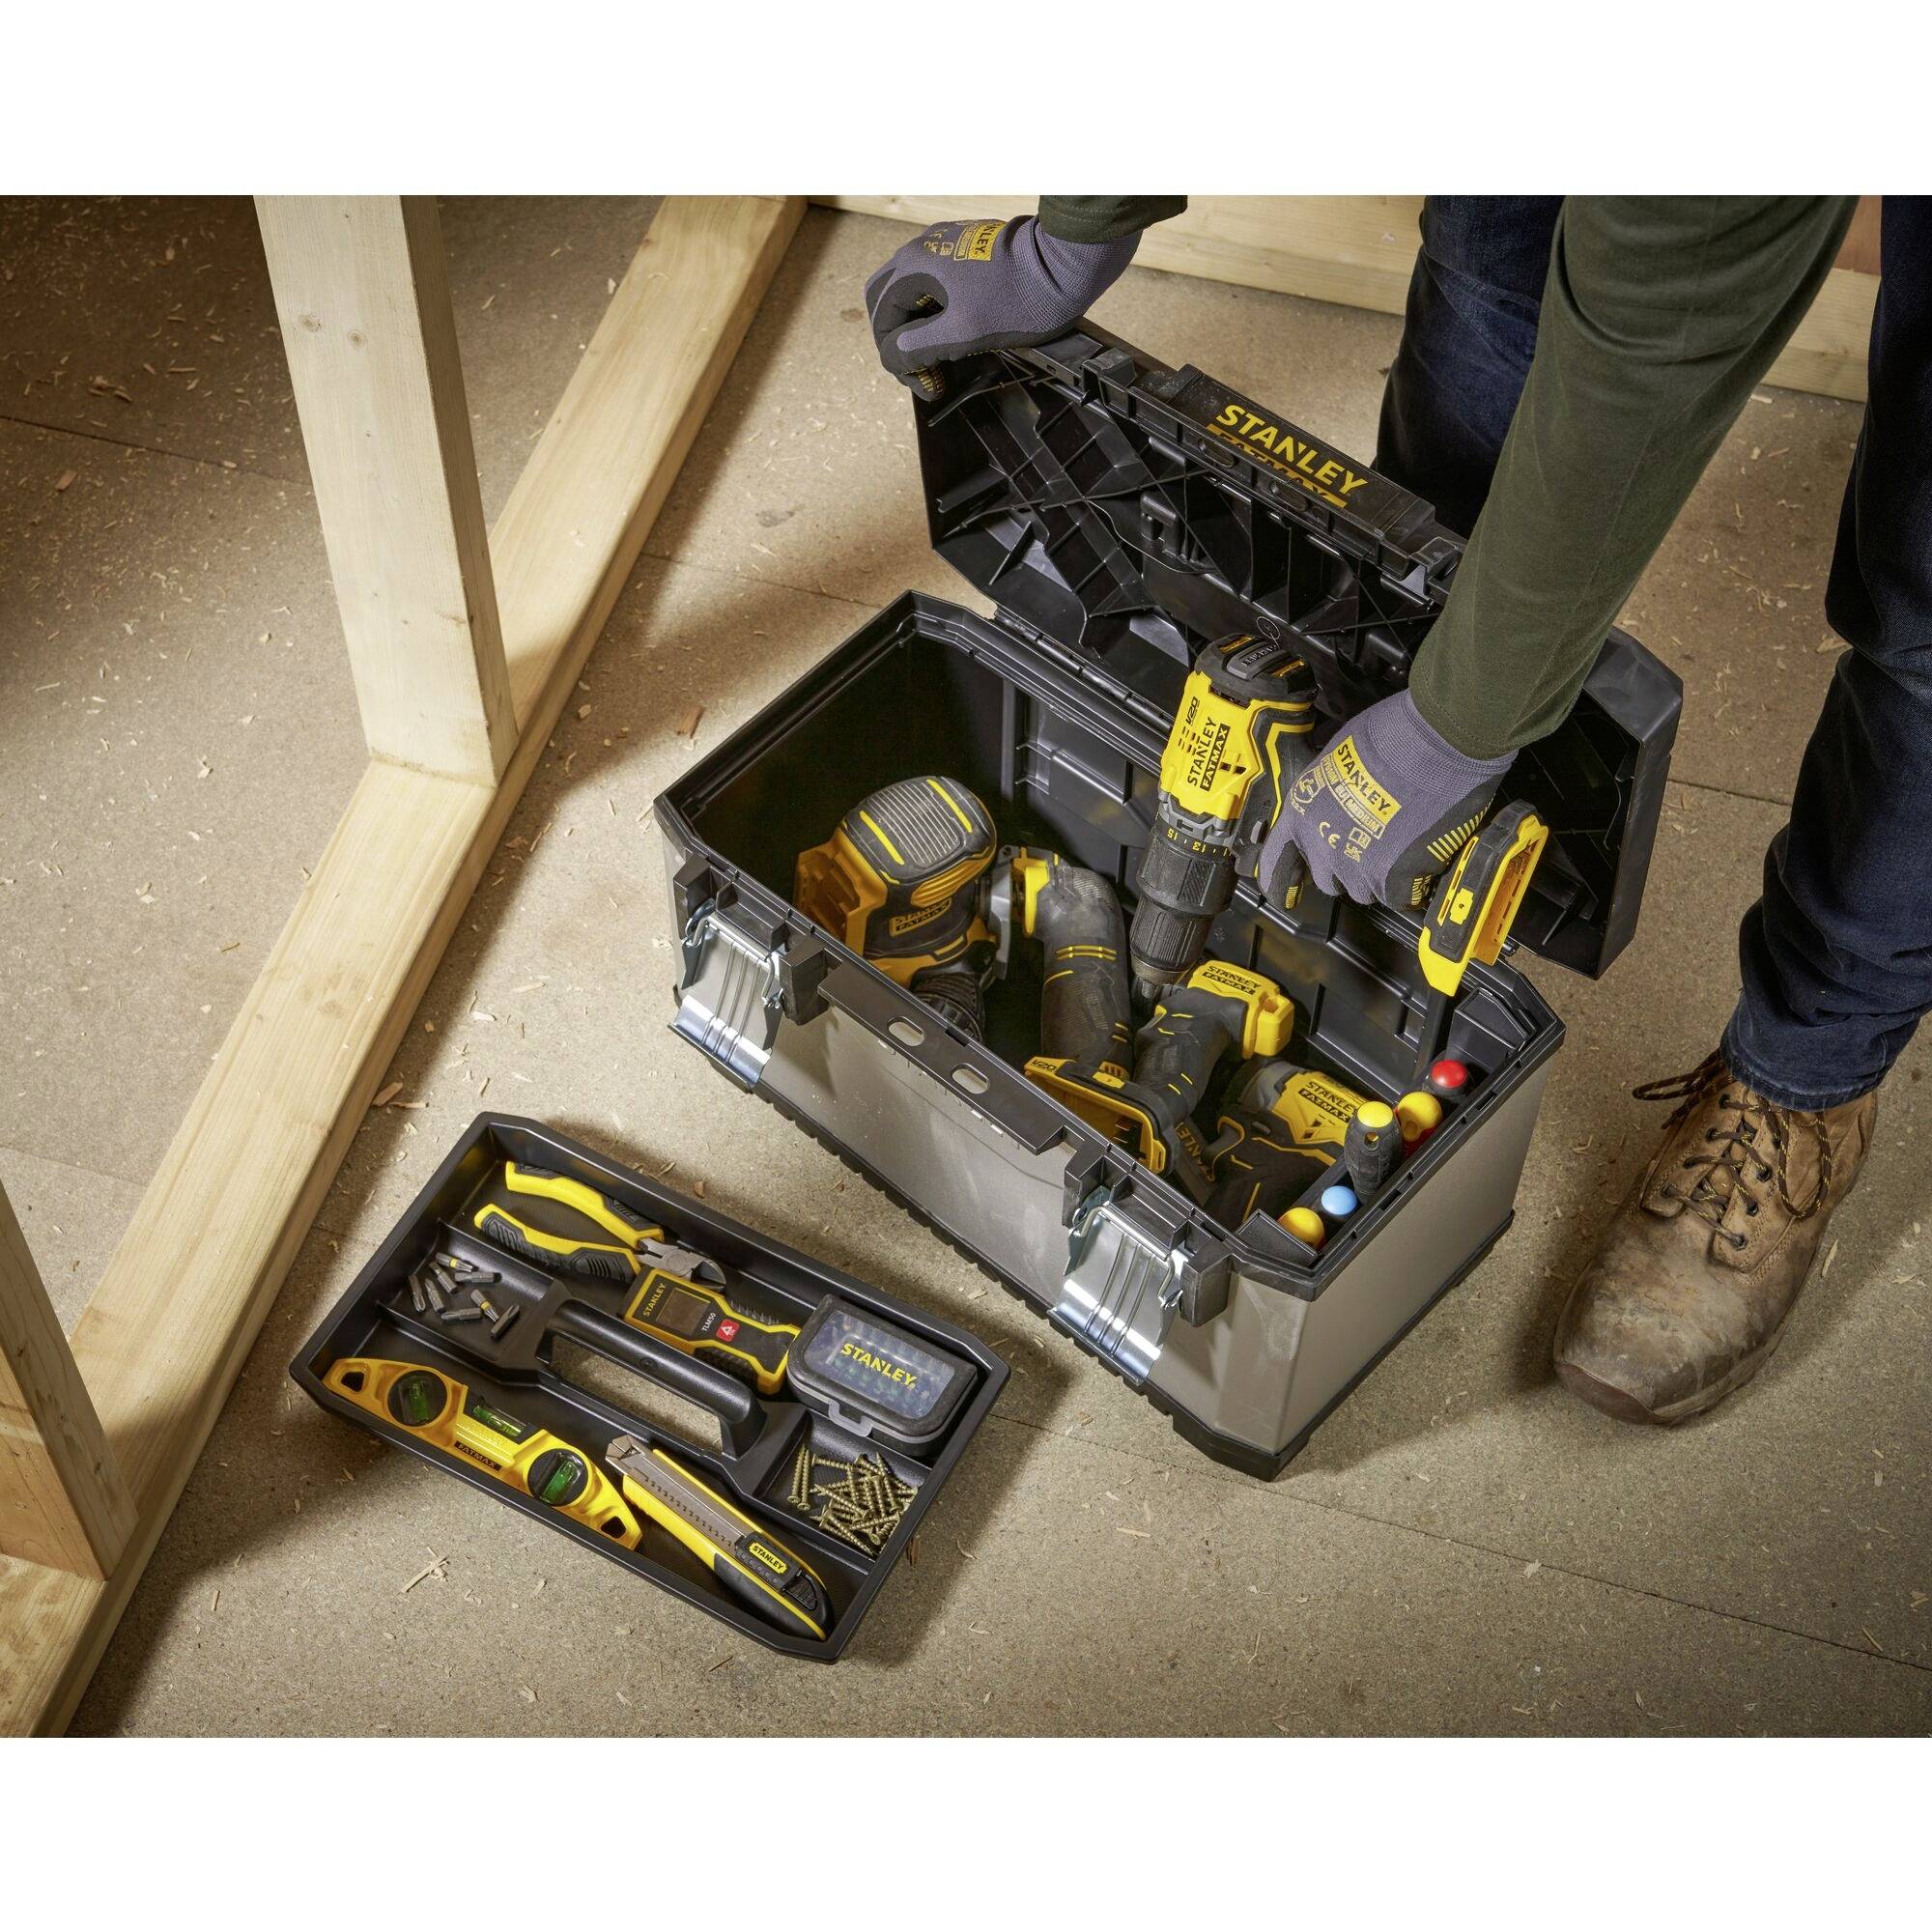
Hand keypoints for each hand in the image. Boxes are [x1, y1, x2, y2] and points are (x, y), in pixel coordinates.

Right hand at [863, 216, 1138, 388]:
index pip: (882, 317)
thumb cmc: (1018, 298)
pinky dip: (934, 309)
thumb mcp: (962, 334)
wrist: (1063, 262)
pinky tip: (954, 331)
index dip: (895, 358)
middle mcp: (922, 249)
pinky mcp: (965, 247)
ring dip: (916, 325)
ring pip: (910, 289)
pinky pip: (934, 280)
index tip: (923, 383)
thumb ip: (919, 347)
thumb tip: (893, 357)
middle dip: (898, 338)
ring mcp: (943, 245)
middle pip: (888, 299)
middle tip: (922, 369)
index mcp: (914, 267)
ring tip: (939, 357)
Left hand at [1252, 689, 1514, 909]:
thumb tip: (1338, 798)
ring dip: (1382, 876)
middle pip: (1328, 880)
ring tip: (1404, 844)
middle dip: (1348, 869)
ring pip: (1365, 891)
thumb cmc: (1392, 735)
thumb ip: (1329, 792)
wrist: (1437, 741)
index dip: (1279, 879)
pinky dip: (1412, 884)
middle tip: (1375, 845)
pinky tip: (1424, 856)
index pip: (1273, 861)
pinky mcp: (1393, 878)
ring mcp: (1357, 865)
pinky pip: (1400, 896)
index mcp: (1302, 810)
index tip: (1282, 893)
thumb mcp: (1338, 755)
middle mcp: (1322, 843)